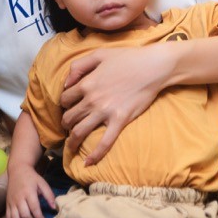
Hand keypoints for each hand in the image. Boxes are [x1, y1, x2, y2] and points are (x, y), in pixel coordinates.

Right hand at [6, 165, 55, 217]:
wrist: (17, 171)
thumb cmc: (32, 178)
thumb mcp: (43, 184)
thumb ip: (49, 195)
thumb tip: (54, 208)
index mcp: (29, 193)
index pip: (34, 209)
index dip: (39, 217)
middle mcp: (19, 198)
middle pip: (24, 215)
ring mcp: (11, 202)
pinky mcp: (7, 204)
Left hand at [60, 46, 170, 163]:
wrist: (153, 67)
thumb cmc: (128, 58)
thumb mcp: (99, 54)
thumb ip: (79, 66)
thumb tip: (66, 83)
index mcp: (86, 83)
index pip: (64, 99)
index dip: (64, 104)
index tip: (69, 107)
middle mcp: (92, 100)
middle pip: (69, 118)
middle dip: (65, 123)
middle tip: (69, 125)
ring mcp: (105, 112)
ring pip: (79, 132)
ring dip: (72, 141)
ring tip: (71, 145)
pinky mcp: (120, 121)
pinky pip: (104, 143)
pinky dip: (95, 155)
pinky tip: (88, 163)